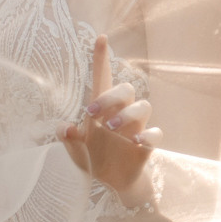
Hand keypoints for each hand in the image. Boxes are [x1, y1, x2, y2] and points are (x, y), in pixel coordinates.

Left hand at [58, 35, 160, 201]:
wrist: (113, 183)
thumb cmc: (94, 159)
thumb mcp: (76, 152)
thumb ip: (69, 140)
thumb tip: (64, 127)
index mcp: (102, 111)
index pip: (103, 79)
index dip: (102, 59)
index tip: (100, 38)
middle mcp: (122, 114)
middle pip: (127, 89)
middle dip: (110, 97)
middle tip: (91, 114)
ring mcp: (136, 128)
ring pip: (144, 106)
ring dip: (127, 114)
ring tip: (111, 129)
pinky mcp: (146, 145)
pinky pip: (155, 133)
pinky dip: (147, 135)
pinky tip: (135, 142)